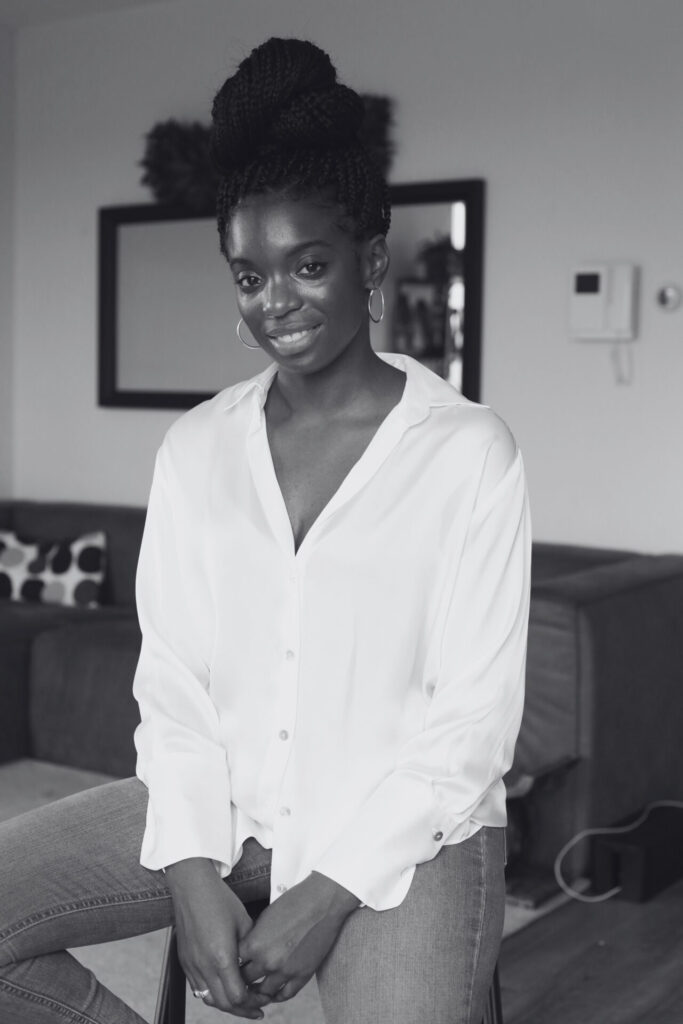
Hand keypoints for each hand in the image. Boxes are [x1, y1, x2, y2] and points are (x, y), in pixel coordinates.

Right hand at [165, 858, 270, 1018]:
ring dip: (227, 1004)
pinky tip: (223, 988)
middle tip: (257, 1008)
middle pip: (223, 1003)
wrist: (192, 886)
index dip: (252, 1002)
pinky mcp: (185, 961)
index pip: (237, 996)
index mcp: (221, 957)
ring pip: (209, 998)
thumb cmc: (219, 899)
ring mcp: (192, 965)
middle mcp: (204, 965)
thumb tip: (258, 964)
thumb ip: (251, 948)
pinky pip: (198, 987)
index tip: (264, 1000)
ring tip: (242, 1002)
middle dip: (243, 1009)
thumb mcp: (244, 921)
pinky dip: (212, 993)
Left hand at [238, 871, 360, 1003]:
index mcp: (254, 943)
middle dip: (242, 980)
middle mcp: (267, 960)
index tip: (233, 965)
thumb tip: (247, 950)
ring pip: (264, 992)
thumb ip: (254, 937)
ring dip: (258, 992)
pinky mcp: (302, 975)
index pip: (233, 964)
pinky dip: (278, 996)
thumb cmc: (294, 902)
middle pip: (245, 981)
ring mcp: (285, 970)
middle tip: (242, 980)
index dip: (232, 964)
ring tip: (256, 990)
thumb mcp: (265, 917)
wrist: (322, 902)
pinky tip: (275, 992)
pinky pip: (286, 994)